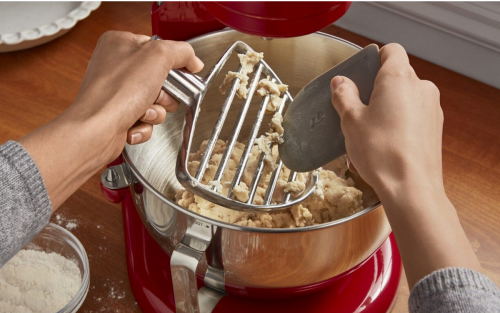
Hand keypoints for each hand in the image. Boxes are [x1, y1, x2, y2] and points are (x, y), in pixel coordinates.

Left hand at [19, 31, 202, 208]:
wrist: (97, 130)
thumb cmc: (116, 92)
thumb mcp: (158, 57)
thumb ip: (181, 52)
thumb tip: (193, 59)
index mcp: (121, 43)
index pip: (160, 47)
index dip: (174, 63)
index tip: (184, 72)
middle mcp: (116, 66)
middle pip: (161, 78)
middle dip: (164, 93)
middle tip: (157, 94)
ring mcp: (117, 92)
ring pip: (156, 102)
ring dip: (155, 111)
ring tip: (143, 111)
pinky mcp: (119, 114)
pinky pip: (146, 119)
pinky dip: (144, 125)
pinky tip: (134, 123)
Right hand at [330, 43, 442, 197]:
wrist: (411, 188)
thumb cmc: (381, 152)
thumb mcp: (351, 121)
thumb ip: (344, 96)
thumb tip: (340, 83)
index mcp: (399, 78)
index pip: (391, 51)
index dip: (374, 58)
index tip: (360, 74)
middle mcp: (421, 88)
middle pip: (397, 75)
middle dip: (376, 88)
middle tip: (356, 108)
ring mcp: (432, 108)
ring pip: (405, 97)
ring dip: (387, 107)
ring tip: (368, 131)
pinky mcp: (435, 128)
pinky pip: (413, 115)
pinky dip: (398, 122)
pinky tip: (384, 144)